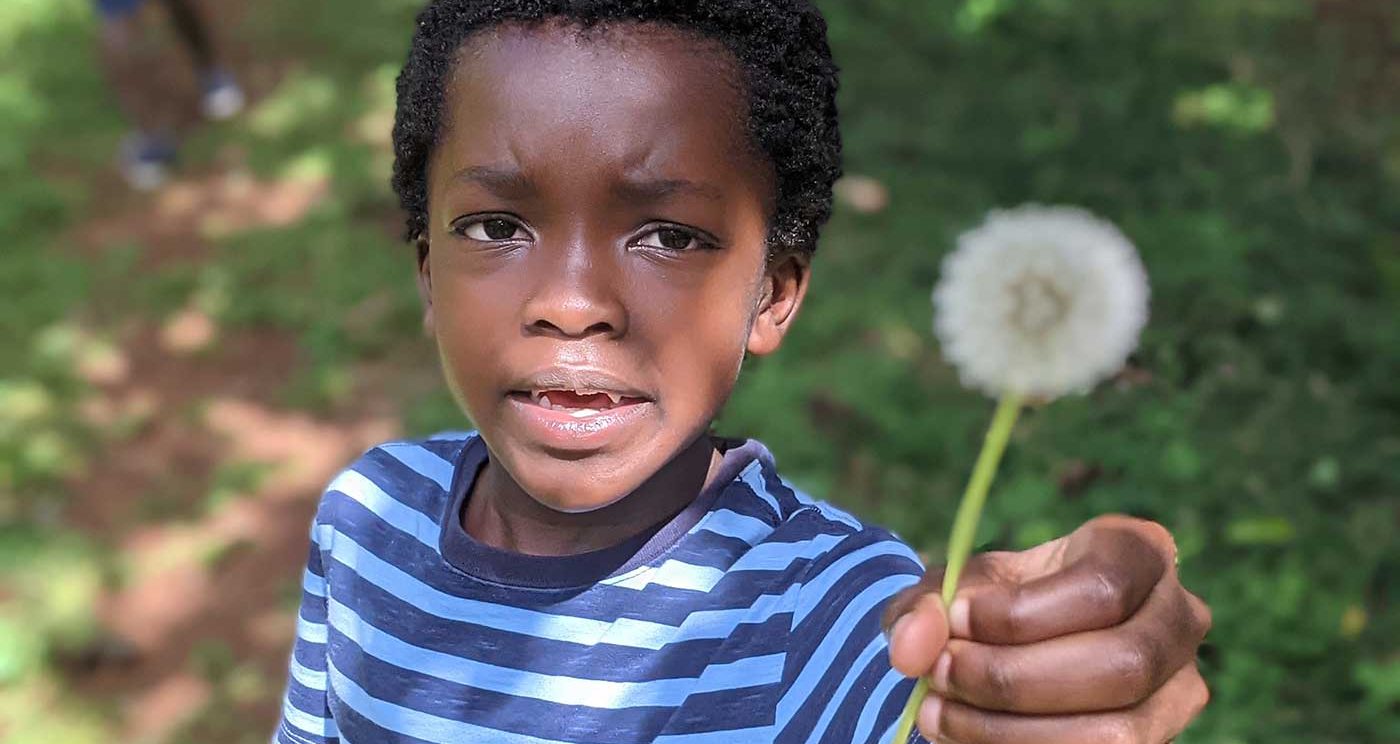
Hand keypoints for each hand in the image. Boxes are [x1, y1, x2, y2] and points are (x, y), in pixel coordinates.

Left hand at [882, 515, 1211, 743]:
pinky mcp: (1158, 742)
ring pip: (1116, 733)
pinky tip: (965, 736)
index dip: (1021, 614)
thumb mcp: (957, 588)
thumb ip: (928, 604)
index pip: (1102, 588)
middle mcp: (1179, 619)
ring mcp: (1179, 690)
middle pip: (1119, 664)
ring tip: (938, 712)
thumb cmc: (994, 603)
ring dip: (1010, 731)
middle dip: (1012, 679)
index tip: (955, 618)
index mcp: (1139, 552)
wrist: (1014, 645)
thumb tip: (912, 644)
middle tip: (939, 673)